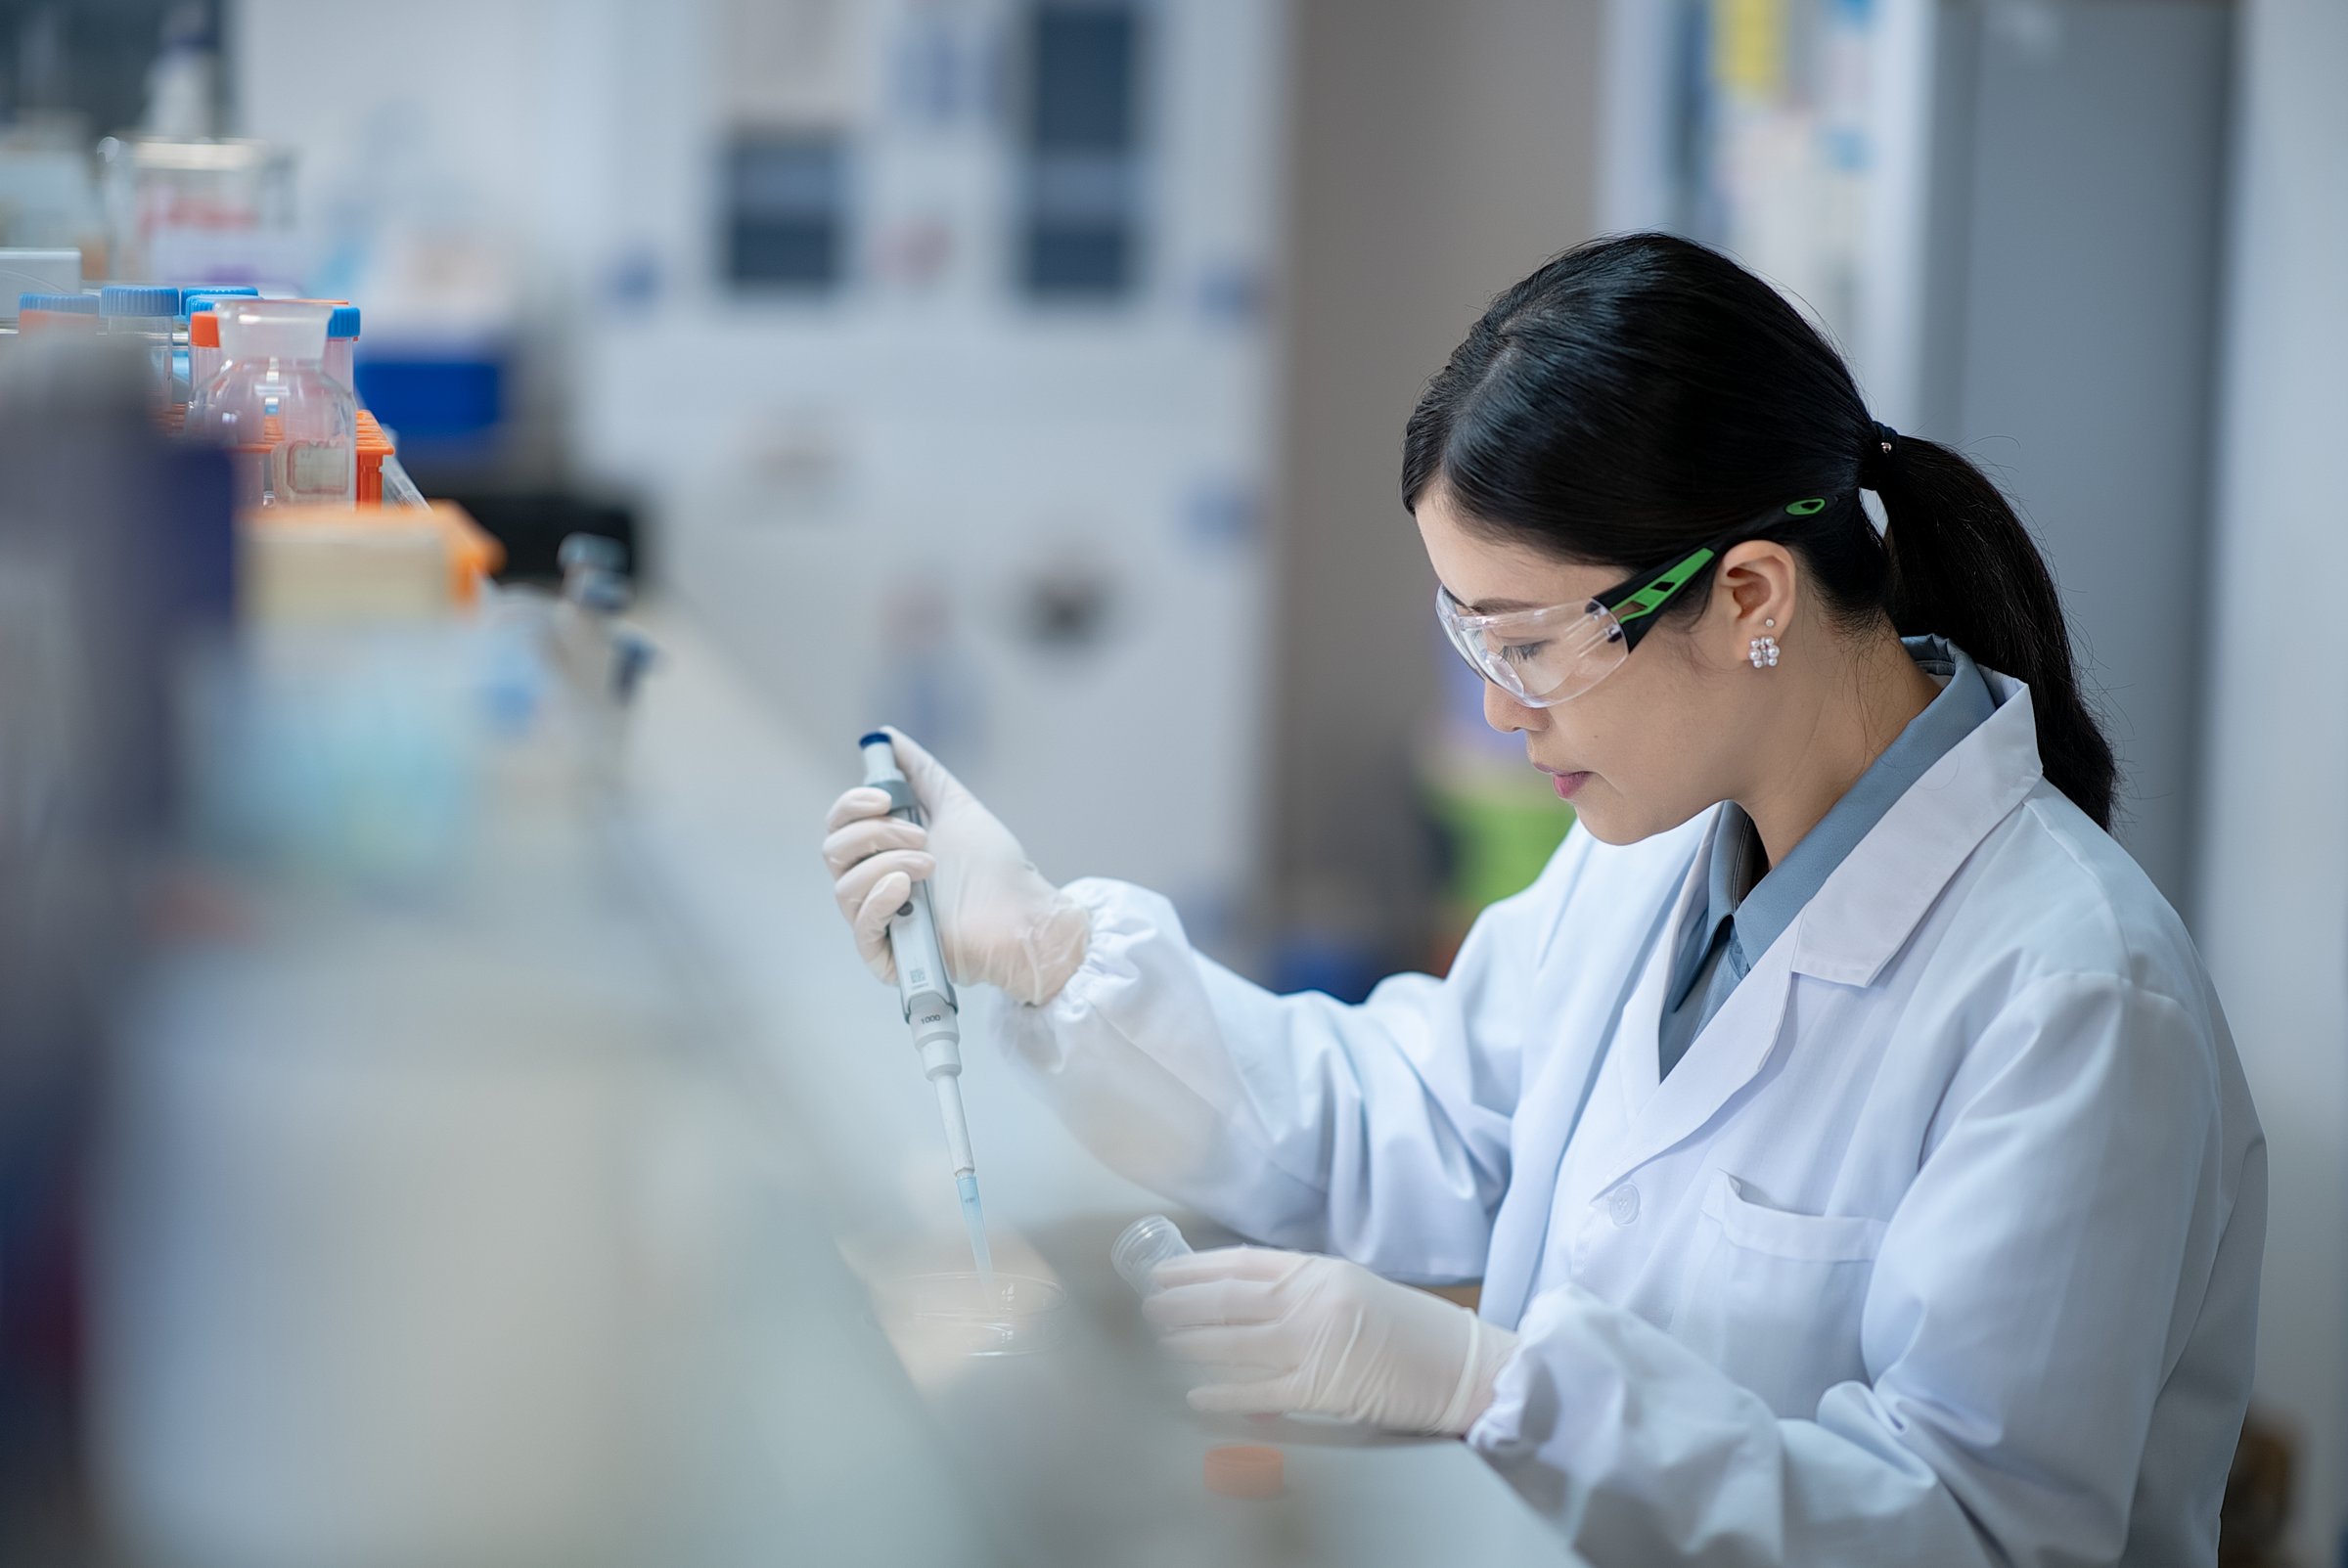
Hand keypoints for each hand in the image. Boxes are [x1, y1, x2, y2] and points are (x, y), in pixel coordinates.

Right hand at [820, 727, 1090, 1006]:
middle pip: (833, 850)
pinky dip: (876, 901)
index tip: (885, 796)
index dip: (852, 805)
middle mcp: (875, 885)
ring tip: (929, 866)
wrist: (1025, 914)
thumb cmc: (996, 868)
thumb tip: (888, 737)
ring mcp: (880, 922)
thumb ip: (922, 772)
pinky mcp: (887, 957)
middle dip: (874, 834)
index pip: (839, 825)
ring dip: (887, 865)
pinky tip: (904, 888)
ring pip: (844, 886)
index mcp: (884, 852)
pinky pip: (859, 927)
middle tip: (921, 837)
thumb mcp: (957, 808)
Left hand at [1142, 1246, 1517, 1434]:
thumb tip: (1243, 1299)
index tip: (1163, 1271)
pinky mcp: (1322, 1390)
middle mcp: (1311, 1301)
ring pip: (1233, 1343)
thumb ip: (1301, 1289)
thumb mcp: (1352, 1287)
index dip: (1195, 1267)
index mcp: (1319, 1270)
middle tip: (1149, 1307)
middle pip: (1227, 1300)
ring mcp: (1314, 1344)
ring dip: (1190, 1343)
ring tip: (1161, 1342)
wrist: (1459, 1364)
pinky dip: (1222, 1394)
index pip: (1241, 1264)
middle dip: (1181, 1304)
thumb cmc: (1409, 1328)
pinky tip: (1196, 1394)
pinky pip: (1258, 1392)